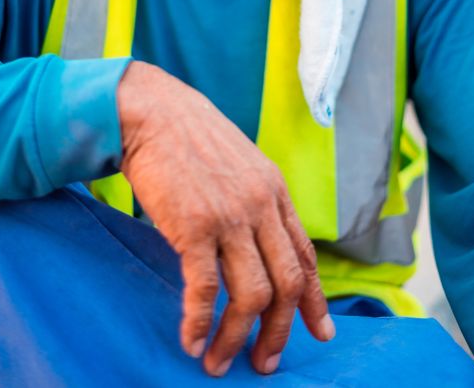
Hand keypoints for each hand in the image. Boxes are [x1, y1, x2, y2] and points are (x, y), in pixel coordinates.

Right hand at [117, 61, 334, 377]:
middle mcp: (261, 205)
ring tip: (219, 362)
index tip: (320, 333)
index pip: (304, 256)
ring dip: (236, 339)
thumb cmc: (189, 137)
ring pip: (251, 295)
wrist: (153, 111)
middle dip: (279, 332)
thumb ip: (254, 199)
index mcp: (274, 191)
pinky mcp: (194, 226)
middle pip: (286, 284)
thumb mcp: (239, 163)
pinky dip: (199, 322)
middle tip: (264, 364)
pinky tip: (190, 341)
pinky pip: (203, 289)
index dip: (313, 300)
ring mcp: (230, 217)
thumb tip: (256, 242)